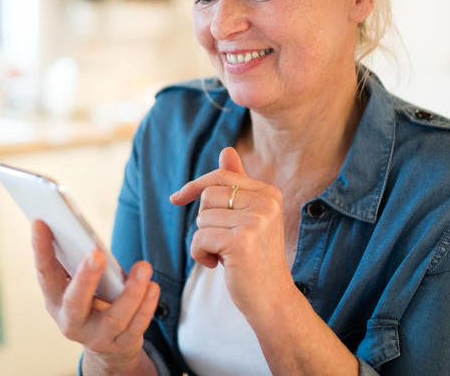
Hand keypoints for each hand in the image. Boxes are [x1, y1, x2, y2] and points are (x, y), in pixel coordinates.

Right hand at [31, 220, 159, 374]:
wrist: (106, 348)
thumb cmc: (92, 301)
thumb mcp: (79, 284)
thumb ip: (79, 263)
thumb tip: (85, 234)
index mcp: (55, 300)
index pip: (45, 274)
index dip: (40, 249)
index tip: (39, 222)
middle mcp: (71, 322)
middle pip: (75, 301)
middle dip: (86, 277)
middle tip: (97, 253)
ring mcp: (96, 337)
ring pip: (115, 317)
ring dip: (131, 292)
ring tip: (143, 267)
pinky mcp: (121, 345)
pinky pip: (136, 326)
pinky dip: (146, 306)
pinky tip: (153, 287)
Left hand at [169, 147, 293, 318]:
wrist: (272, 300)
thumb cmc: (256, 259)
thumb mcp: (249, 218)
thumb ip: (238, 185)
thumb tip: (226, 149)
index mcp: (269, 193)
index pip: (221, 176)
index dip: (195, 186)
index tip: (176, 198)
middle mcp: (266, 202)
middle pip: (208, 196)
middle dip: (205, 221)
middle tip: (223, 242)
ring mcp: (255, 221)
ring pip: (201, 218)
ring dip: (203, 240)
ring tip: (223, 255)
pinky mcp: (241, 241)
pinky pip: (199, 238)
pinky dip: (200, 254)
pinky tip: (217, 265)